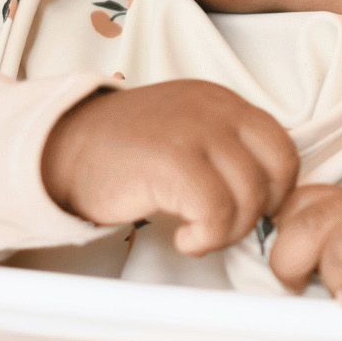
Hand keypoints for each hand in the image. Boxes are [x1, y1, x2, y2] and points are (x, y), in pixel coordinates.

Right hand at [41, 81, 298, 255]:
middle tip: (219, 227)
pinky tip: (182, 239)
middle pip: (276, 173)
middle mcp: (214, 109)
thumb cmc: (121, 154)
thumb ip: (226, 151)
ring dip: (227, 231)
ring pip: (250, 196)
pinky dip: (206, 237)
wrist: (58, 150)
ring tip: (196, 235)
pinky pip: (217, 212)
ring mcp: (194, 131)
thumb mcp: (184, 134)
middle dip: (255, 213)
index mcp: (221, 101)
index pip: (282, 148)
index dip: (274, 190)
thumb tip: (266, 198)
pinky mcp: (172, 161)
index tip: (244, 211)